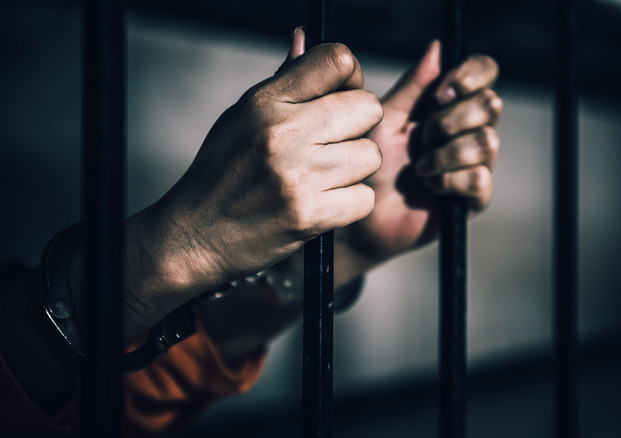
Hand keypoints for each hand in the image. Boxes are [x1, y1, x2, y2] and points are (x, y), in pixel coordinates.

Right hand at [124, 40, 382, 331]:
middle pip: (367, 107)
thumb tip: (306, 39)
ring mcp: (298, 175)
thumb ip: (283, 82)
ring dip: (355, 169)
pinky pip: (364, 198)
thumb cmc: (221, 173)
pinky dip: (349, 204)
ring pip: (371, 155)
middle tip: (335, 143)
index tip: (340, 95)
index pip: (338, 60)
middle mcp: (283, 133)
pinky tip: (323, 203)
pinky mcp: (310, 215)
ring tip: (323, 177)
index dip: (350, 77)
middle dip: (359, 126)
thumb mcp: (242, 116)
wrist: (195, 235)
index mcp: (266, 102)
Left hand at [336, 40, 500, 279]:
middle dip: (454, 118)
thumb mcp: (384, 119)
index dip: (472, 75)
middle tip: (422, 136)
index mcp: (448, 104)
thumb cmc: (369, 164)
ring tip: (419, 169)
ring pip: (488, 142)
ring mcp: (474, 163)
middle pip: (492, 104)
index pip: (484, 73)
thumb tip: (437, 49)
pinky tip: (431, 187)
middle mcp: (467, 129)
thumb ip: (412, 88)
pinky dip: (451, 180)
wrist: (361, 216)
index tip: (443, 91)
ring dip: (448, 153)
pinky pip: (480, 180)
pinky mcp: (473, 198)